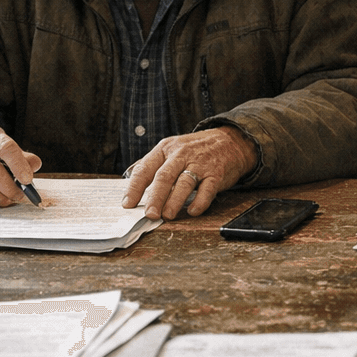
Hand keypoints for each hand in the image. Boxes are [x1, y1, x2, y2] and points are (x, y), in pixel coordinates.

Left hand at [122, 126, 259, 220]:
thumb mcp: (172, 149)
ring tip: (167, 216)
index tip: (127, 204)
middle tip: (149, 214)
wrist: (229, 140)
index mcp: (165, 149)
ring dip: (174, 201)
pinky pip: (207, 189)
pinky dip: (200, 202)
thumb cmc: (196, 149)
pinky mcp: (216, 173)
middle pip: (164, 177)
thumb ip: (154, 165)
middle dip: (155, 197)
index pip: (145, 168)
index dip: (134, 187)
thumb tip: (131, 183)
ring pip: (184, 183)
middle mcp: (181, 154)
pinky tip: (193, 211)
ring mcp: (200, 163)